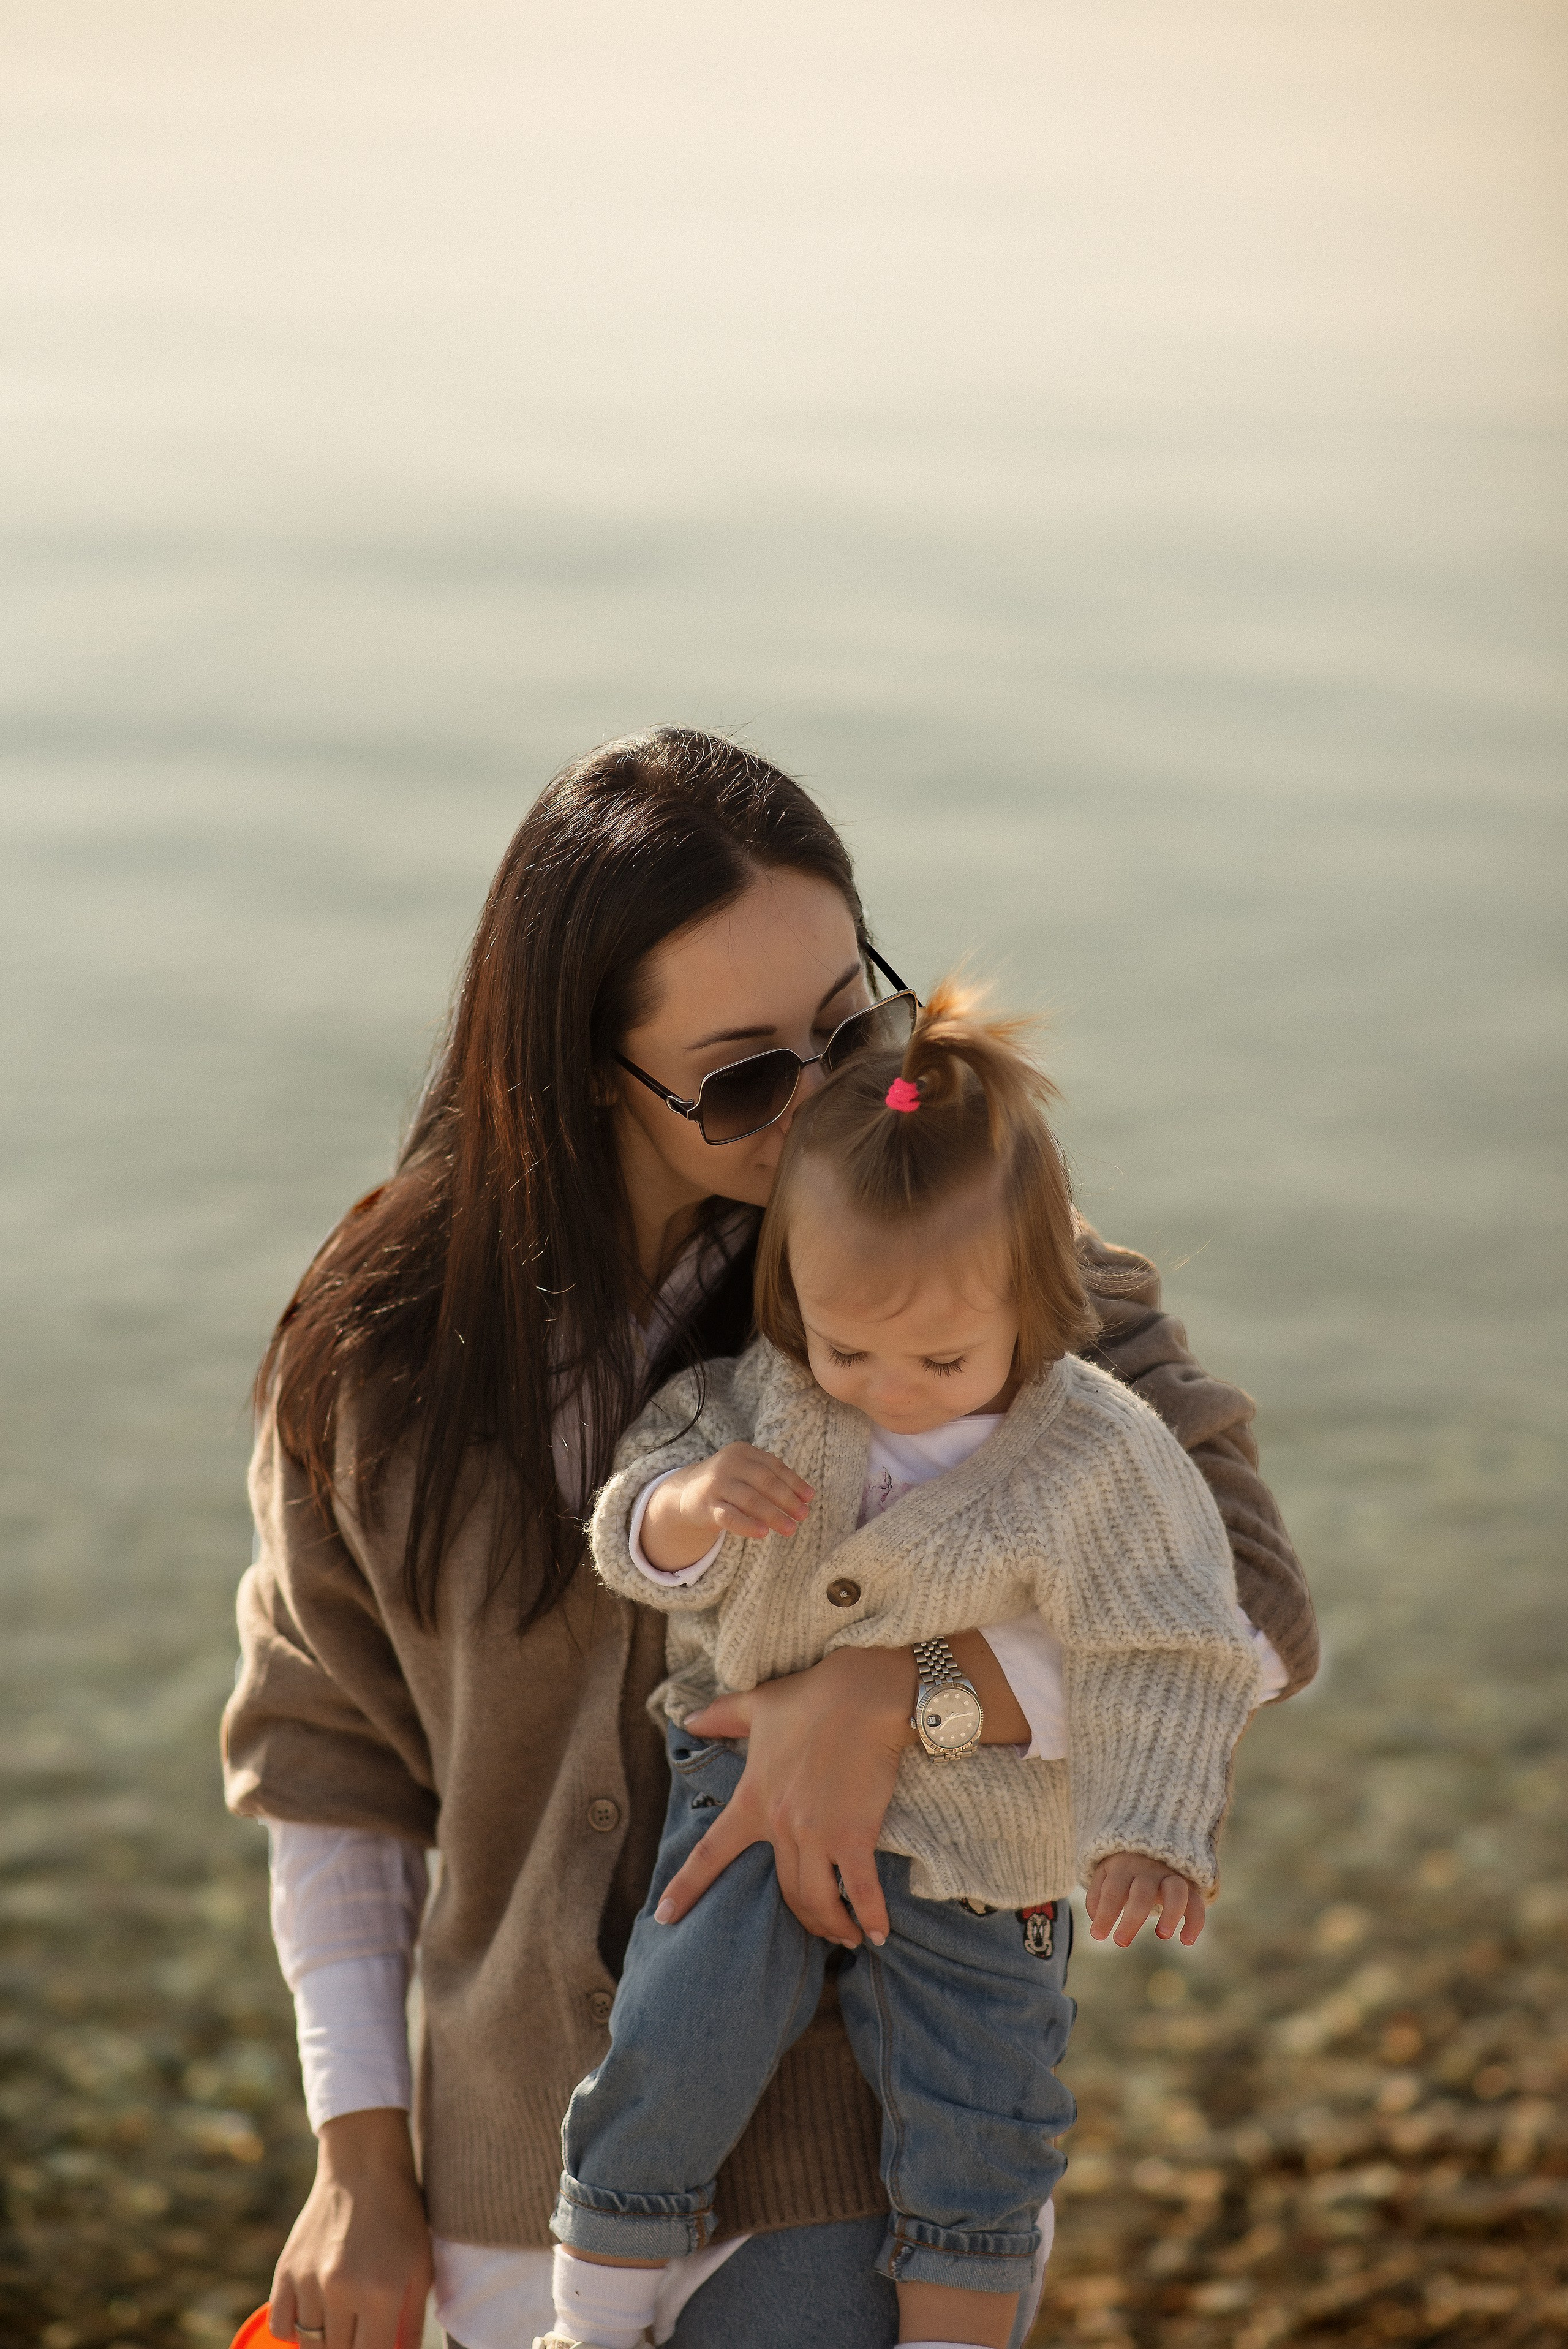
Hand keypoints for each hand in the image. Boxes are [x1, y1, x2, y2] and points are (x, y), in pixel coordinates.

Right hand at [269, 2108, 433, 2348]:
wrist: (365, 2167)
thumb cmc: (401, 2218)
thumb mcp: (421, 2268)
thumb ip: (411, 2324)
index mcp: (382, 2293)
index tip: (375, 2342)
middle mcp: (342, 2290)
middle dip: (352, 2347)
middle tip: (361, 2332)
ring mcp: (310, 2279)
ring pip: (310, 2343)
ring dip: (326, 2342)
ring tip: (343, 2323)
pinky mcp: (287, 2268)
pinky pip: (281, 2325)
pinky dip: (294, 2332)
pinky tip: (313, 2319)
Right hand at [641, 1444, 812, 1566]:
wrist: (686, 1494)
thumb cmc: (728, 1483)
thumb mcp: (746, 1473)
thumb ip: (771, 1479)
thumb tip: (806, 1496)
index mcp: (742, 1452)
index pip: (773, 1466)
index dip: (794, 1482)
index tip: (809, 1498)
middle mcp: (729, 1464)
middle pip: (765, 1481)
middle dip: (787, 1499)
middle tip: (803, 1515)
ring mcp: (716, 1484)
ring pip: (750, 1500)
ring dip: (774, 1515)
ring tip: (790, 1529)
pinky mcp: (706, 1506)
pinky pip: (730, 1517)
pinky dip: (748, 1525)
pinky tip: (763, 1533)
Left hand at [656, 1646, 918, 1945]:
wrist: (863, 1693)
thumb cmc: (813, 1696)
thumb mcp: (758, 1704)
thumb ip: (720, 1715)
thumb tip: (686, 1718)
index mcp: (752, 1798)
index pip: (710, 1852)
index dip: (687, 1887)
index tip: (665, 1918)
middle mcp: (779, 1823)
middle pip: (783, 1893)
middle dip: (802, 1920)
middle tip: (817, 1931)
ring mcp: (816, 1832)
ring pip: (816, 1898)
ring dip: (831, 1925)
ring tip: (847, 1936)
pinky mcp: (854, 1834)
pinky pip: (861, 1890)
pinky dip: (871, 1917)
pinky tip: (879, 1936)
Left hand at [1086, 1852, 1206, 1947]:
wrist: (1152, 1844)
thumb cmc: (1123, 1869)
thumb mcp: (1105, 1874)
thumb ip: (1097, 1897)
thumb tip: (1097, 1925)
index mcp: (1124, 1867)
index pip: (1113, 1890)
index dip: (1105, 1914)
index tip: (1098, 1936)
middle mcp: (1149, 1870)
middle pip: (1142, 1892)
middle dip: (1132, 1919)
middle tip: (1120, 1942)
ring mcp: (1171, 1876)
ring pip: (1175, 1891)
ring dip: (1170, 1913)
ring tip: (1162, 1935)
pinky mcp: (1189, 1886)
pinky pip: (1196, 1902)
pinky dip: (1195, 1921)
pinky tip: (1187, 1941)